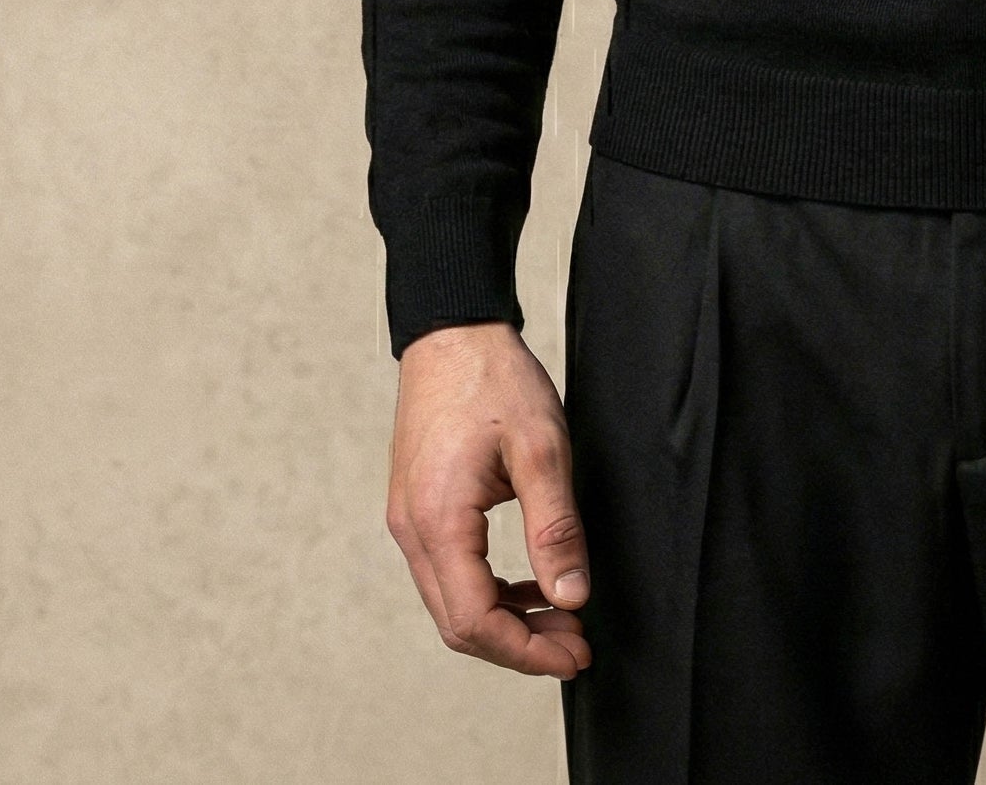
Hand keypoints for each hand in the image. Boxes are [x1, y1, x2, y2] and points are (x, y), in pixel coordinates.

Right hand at [386, 320, 592, 677]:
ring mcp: (409, 521)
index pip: (475, 621)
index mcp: (439, 521)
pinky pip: (449, 573)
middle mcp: (412, 531)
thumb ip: (556, 527)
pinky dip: (489, 591)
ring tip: (563, 615)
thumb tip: (572, 597)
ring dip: (506, 620)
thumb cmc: (494, 380)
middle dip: (520, 645)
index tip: (576, 653)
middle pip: (459, 623)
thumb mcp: (542, 448)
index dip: (528, 651)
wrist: (452, 331)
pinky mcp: (417, 509)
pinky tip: (530, 583)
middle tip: (576, 644)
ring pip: (452, 603)